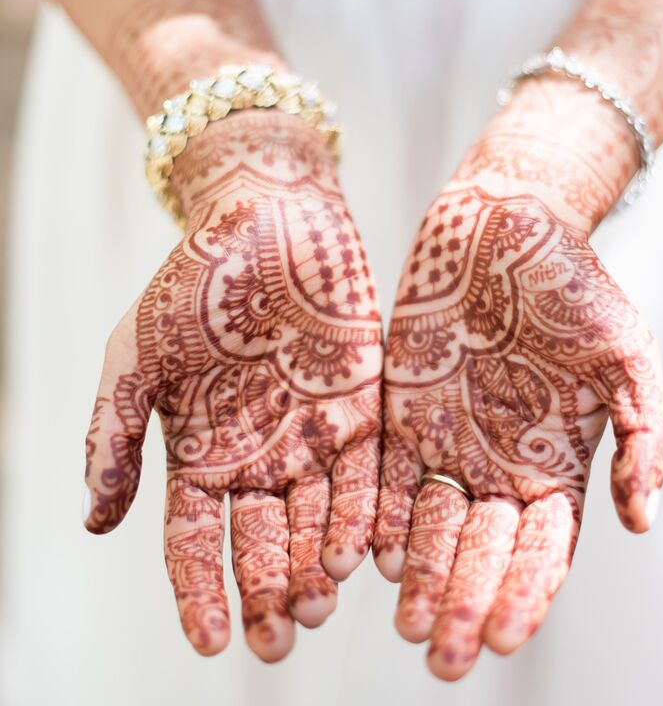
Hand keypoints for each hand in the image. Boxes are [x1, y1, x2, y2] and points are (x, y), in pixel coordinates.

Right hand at [84, 112, 382, 659]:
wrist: (264, 215)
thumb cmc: (192, 281)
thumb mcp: (136, 356)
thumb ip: (114, 435)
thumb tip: (91, 525)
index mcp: (201, 451)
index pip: (196, 540)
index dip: (199, 592)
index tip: (211, 642)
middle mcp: (260, 454)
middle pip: (265, 540)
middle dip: (270, 591)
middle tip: (278, 638)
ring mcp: (314, 433)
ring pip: (320, 516)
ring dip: (321, 561)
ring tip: (321, 598)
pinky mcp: (363, 404)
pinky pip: (373, 469)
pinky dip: (374, 511)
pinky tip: (376, 551)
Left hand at [374, 81, 662, 679]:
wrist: (505, 223)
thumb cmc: (574, 282)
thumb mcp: (627, 354)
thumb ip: (646, 435)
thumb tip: (643, 520)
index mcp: (557, 461)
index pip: (543, 549)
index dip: (526, 594)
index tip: (506, 637)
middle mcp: (499, 462)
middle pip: (482, 551)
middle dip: (466, 603)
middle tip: (444, 656)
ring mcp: (449, 439)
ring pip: (432, 525)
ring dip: (421, 576)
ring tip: (408, 622)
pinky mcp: (402, 410)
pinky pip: (388, 474)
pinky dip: (381, 514)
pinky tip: (372, 551)